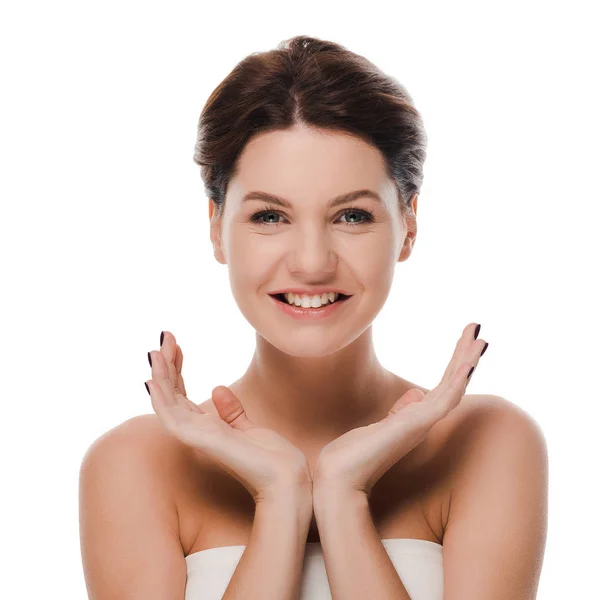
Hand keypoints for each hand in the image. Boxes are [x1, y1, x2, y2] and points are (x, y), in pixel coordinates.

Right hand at [146, 331, 312, 504]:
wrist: (286, 476)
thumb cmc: (270, 457)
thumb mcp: (248, 427)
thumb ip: (231, 411)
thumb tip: (218, 388)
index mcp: (207, 428)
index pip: (183, 395)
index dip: (177, 370)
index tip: (176, 345)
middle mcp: (197, 432)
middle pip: (172, 394)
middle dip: (166, 365)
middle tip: (165, 336)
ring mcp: (195, 436)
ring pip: (166, 402)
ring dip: (159, 375)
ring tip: (155, 349)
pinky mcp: (199, 439)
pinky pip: (170, 417)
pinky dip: (159, 398)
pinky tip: (153, 378)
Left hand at [312, 322, 487, 497]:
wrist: (340, 477)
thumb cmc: (355, 454)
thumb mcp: (382, 424)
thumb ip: (401, 411)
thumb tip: (417, 394)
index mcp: (416, 418)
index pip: (442, 385)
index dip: (455, 362)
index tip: (466, 340)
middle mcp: (424, 420)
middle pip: (451, 382)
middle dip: (465, 355)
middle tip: (478, 329)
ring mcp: (422, 423)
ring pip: (453, 388)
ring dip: (467, 362)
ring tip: (480, 339)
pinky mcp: (416, 426)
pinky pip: (443, 400)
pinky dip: (457, 382)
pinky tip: (467, 364)